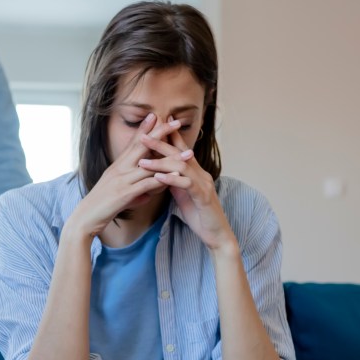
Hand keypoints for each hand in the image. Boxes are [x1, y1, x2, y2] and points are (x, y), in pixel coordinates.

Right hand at [66, 113, 170, 239]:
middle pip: (143, 145)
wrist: (85, 218)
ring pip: (150, 164)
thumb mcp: (118, 193)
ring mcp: (122, 179)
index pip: (133, 142)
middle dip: (160, 132)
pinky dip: (163, 179)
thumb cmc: (101, 206)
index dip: (145, 128)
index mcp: (118, 165)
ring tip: (188, 153)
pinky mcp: (125, 193)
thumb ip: (134, 190)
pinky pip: (147, 184)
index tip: (155, 115)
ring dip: (171, 158)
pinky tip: (176, 177)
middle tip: (176, 121)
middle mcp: (120, 168)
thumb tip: (146, 193)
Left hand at [138, 123, 235, 252]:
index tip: (155, 125)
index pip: (181, 150)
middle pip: (180, 153)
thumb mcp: (184, 195)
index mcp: (196, 172)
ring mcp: (203, 184)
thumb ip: (175, 182)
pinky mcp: (203, 197)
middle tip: (143, 136)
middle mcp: (201, 174)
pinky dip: (171, 179)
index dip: (170, 136)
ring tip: (142, 160)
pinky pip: (186, 184)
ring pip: (181, 166)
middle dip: (161, 143)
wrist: (216, 234)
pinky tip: (158, 177)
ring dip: (161, 162)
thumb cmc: (199, 215)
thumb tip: (161, 172)